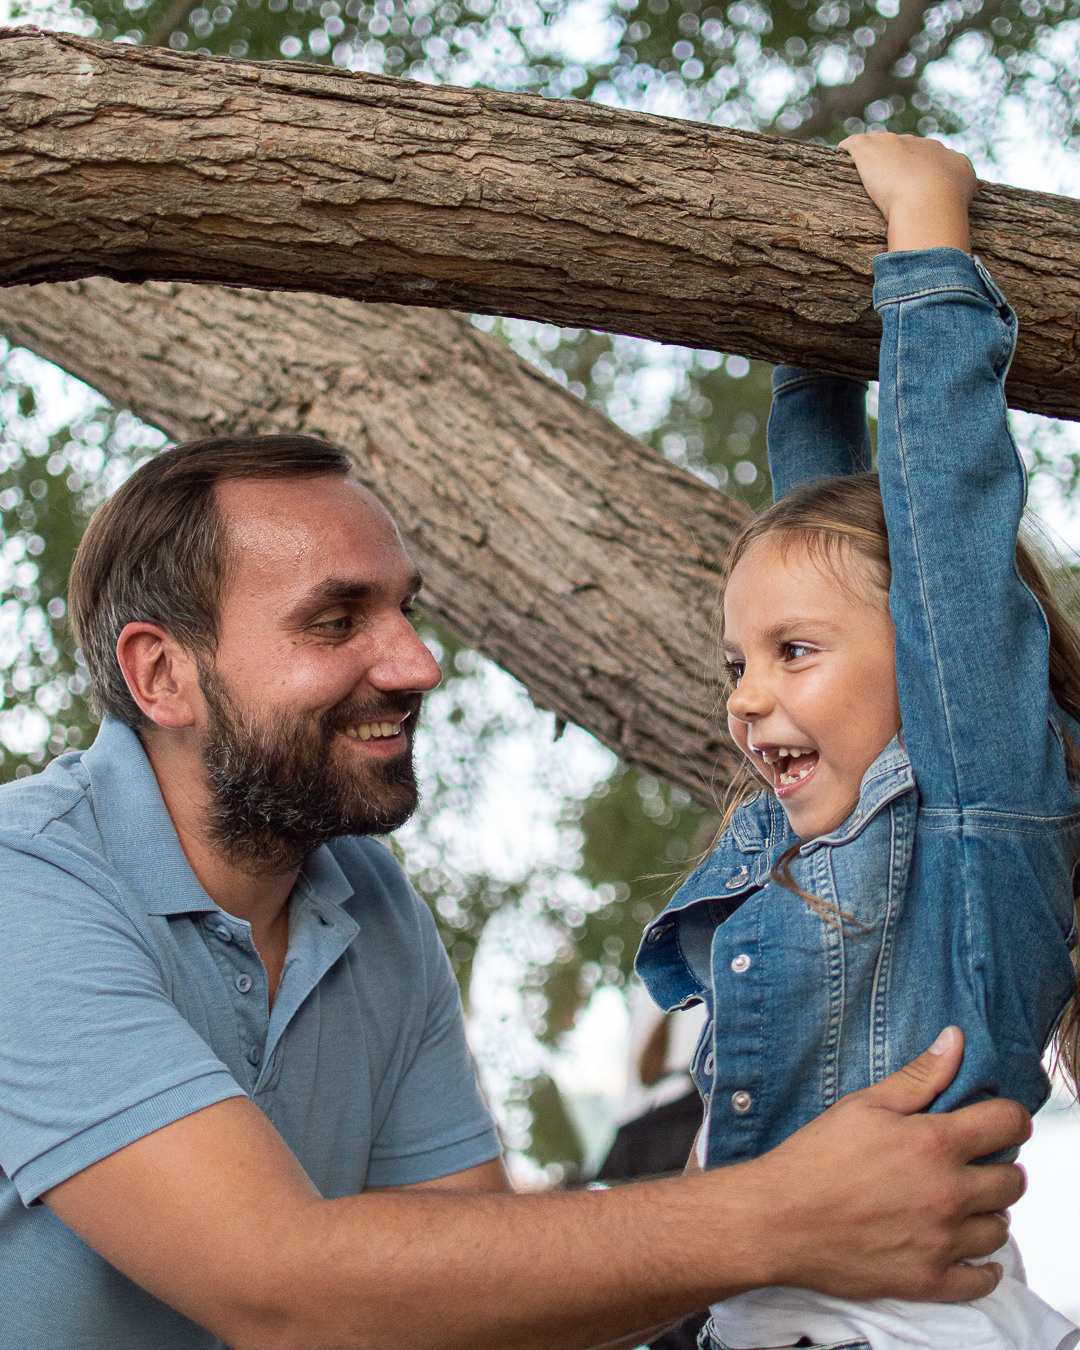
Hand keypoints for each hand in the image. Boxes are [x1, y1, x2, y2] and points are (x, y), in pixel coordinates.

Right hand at [732, 1026, 1028, 1300]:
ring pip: (1000, 1229)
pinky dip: (981, 1268)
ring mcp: (941, 1241)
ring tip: (960, 1204)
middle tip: (973, 1165)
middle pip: (1014, 1181)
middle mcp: (948, 1193)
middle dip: (999, 1167)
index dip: (1009, 1118)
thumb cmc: (815, 1157)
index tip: (996, 1123)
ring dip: (986, 1214)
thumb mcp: (864, 1105)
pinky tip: (965, 1251)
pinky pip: (981, 1280)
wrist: (778, 1219)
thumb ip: (919, 1076)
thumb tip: (956, 1041)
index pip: (1008, 1124)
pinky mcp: (928, 1280)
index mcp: (935, 1143)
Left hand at [839, 132, 977, 253]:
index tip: (910, 187)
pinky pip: (855, 142)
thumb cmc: (944, 214)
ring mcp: (895, 144)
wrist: (929, 202)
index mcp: (945, 157)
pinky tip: (841, 156)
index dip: (919, 171)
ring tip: (862, 168)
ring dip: (873, 154)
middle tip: (885, 182)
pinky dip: (848, 149)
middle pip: (906, 147)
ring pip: (881, 142)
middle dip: (896, 161)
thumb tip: (947, 222)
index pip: (930, 158)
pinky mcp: (869, 148)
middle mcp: (921, 145)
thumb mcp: (961, 207)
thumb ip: (954, 204)